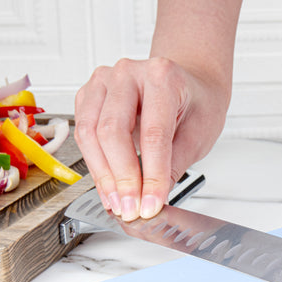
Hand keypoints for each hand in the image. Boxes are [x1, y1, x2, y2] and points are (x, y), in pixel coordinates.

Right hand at [74, 57, 228, 220]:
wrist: (189, 84)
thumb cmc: (196, 104)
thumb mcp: (198, 136)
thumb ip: (173, 167)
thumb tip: (151, 200)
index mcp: (163, 77)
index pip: (153, 134)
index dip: (151, 175)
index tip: (151, 204)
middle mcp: (129, 73)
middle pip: (113, 131)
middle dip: (122, 178)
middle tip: (131, 208)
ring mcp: (104, 81)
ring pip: (91, 133)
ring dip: (103, 175)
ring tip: (118, 203)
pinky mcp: (89, 95)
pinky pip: (83, 133)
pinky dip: (94, 164)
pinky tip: (107, 186)